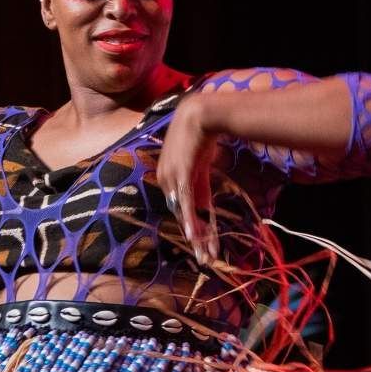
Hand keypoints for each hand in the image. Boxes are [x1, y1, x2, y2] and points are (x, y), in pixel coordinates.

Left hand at [157, 93, 219, 264]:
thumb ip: (199, 183)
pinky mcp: (182, 174)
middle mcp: (166, 180)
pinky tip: (194, 236)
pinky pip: (187, 202)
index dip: (192, 227)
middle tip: (204, 257)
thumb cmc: (199, 135)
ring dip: (196, 235)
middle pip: (181, 215)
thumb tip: (201, 202)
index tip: (202, 244)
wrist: (200, 114)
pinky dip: (191, 219)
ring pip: (184, 213)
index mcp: (168, 177)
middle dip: (196, 238)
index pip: (180, 208)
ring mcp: (172, 178)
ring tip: (204, 253)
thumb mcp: (199, 163)